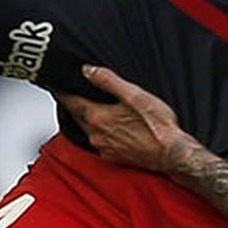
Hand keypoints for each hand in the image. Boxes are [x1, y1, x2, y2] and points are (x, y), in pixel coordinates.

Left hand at [54, 65, 198, 174]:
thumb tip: (88, 70)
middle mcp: (96, 135)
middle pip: (77, 116)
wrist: (173, 154)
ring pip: (88, 128)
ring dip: (87, 116)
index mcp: (98, 118)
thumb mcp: (134, 95)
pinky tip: (110, 124)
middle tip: (70, 90)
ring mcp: (104, 148)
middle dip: (73, 103)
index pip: (71, 102)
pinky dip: (99, 130)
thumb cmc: (158, 126)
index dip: (61, 91)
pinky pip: (99, 140)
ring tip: (92, 104)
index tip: (54, 83)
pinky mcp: (113, 157)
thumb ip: (109, 81)